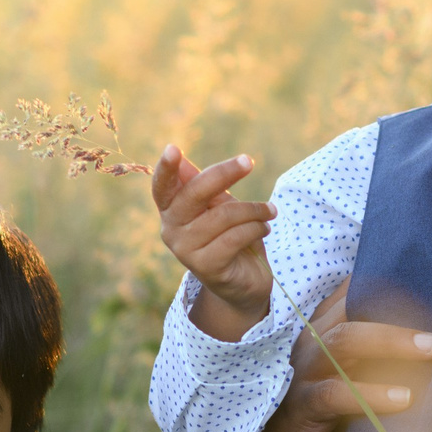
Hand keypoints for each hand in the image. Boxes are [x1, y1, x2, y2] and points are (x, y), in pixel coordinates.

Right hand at [152, 145, 274, 341]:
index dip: (166, 169)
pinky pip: (235, 236)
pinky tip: (265, 228)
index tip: (173, 148)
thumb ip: (204, 186)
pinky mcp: (206, 266)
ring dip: (253, 209)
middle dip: (224, 174)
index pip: (162, 187)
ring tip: (269, 211)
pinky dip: (256, 228)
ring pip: (223, 215)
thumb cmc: (230, 237)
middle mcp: (171, 230)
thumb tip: (181, 160)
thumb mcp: (219, 207)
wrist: (244, 283)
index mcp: (171, 210)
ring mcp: (186, 251)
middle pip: (194, 194)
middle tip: (249, 161)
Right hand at [232, 283, 431, 431]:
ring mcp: (303, 375)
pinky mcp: (300, 410)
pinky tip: (404, 399)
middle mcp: (311, 345)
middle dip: (401, 311)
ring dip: (391, 342)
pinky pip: (335, 394)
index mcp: (323, 333)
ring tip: (431, 349)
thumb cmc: (325, 429)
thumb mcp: (354, 387)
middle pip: (354, 309)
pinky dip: (371, 394)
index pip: (355, 294)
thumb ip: (380, 362)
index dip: (392, 287)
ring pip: (345, 341)